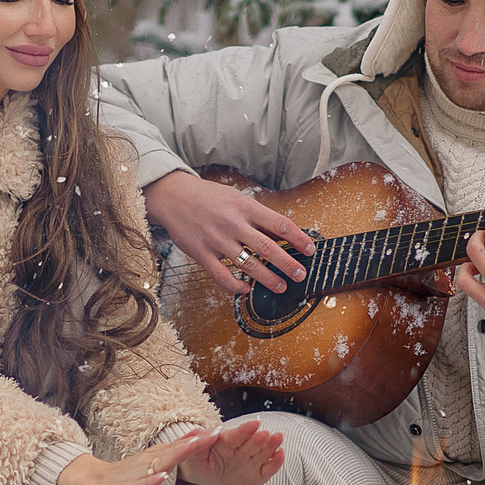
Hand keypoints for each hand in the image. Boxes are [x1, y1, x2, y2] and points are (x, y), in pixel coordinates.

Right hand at [55, 433, 205, 484]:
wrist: (91, 483)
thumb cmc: (121, 477)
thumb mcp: (150, 465)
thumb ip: (168, 458)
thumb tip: (189, 448)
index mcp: (155, 456)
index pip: (181, 445)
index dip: (201, 439)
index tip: (220, 431)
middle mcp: (148, 460)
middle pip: (176, 449)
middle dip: (197, 442)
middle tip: (216, 433)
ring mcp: (138, 473)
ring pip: (161, 462)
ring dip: (178, 454)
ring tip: (195, 446)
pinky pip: (142, 484)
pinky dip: (152, 480)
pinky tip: (162, 476)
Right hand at [142, 170, 315, 294]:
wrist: (174, 196)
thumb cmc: (209, 197)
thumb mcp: (237, 198)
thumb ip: (258, 216)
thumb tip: (283, 235)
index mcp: (245, 207)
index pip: (279, 224)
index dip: (298, 239)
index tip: (310, 250)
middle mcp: (233, 224)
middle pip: (268, 248)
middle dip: (288, 265)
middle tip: (301, 275)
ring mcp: (216, 240)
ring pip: (248, 265)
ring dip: (268, 279)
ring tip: (281, 286)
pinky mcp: (201, 253)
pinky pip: (222, 276)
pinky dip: (236, 285)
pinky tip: (247, 288)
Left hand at [176, 419, 285, 484]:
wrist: (205, 476)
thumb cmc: (199, 462)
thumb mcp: (192, 453)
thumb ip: (197, 443)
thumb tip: (203, 432)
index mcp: (225, 442)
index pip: (236, 436)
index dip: (245, 430)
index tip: (254, 423)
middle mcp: (241, 450)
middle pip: (252, 444)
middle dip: (260, 439)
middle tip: (267, 434)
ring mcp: (249, 462)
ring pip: (262, 453)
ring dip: (271, 446)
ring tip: (279, 438)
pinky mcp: (256, 475)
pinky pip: (267, 470)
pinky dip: (275, 463)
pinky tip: (281, 454)